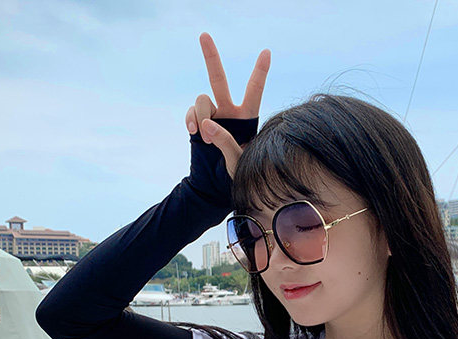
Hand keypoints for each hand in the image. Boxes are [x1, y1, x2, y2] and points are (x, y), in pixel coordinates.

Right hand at [184, 32, 270, 178]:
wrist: (216, 185)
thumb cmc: (237, 174)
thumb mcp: (237, 161)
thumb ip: (225, 141)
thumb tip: (207, 123)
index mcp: (247, 118)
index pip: (254, 92)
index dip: (260, 72)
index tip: (267, 52)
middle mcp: (229, 111)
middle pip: (218, 80)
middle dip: (210, 57)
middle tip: (203, 35)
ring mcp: (212, 116)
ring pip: (201, 100)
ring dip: (200, 117)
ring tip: (205, 139)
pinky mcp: (198, 122)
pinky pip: (191, 113)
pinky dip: (190, 120)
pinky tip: (194, 133)